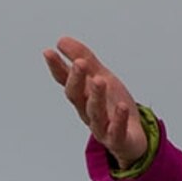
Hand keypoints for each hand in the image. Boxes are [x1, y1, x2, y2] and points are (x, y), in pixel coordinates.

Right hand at [43, 37, 149, 165]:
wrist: (133, 138)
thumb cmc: (113, 106)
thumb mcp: (101, 77)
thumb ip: (84, 59)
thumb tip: (61, 40)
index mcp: (82, 95)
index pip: (65, 80)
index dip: (57, 67)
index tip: (48, 52)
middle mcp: (87, 111)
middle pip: (77, 96)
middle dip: (77, 80)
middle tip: (80, 63)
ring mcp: (101, 127)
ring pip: (95, 112)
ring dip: (96, 96)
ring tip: (100, 81)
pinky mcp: (117, 139)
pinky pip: (116, 131)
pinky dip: (119, 119)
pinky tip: (121, 107)